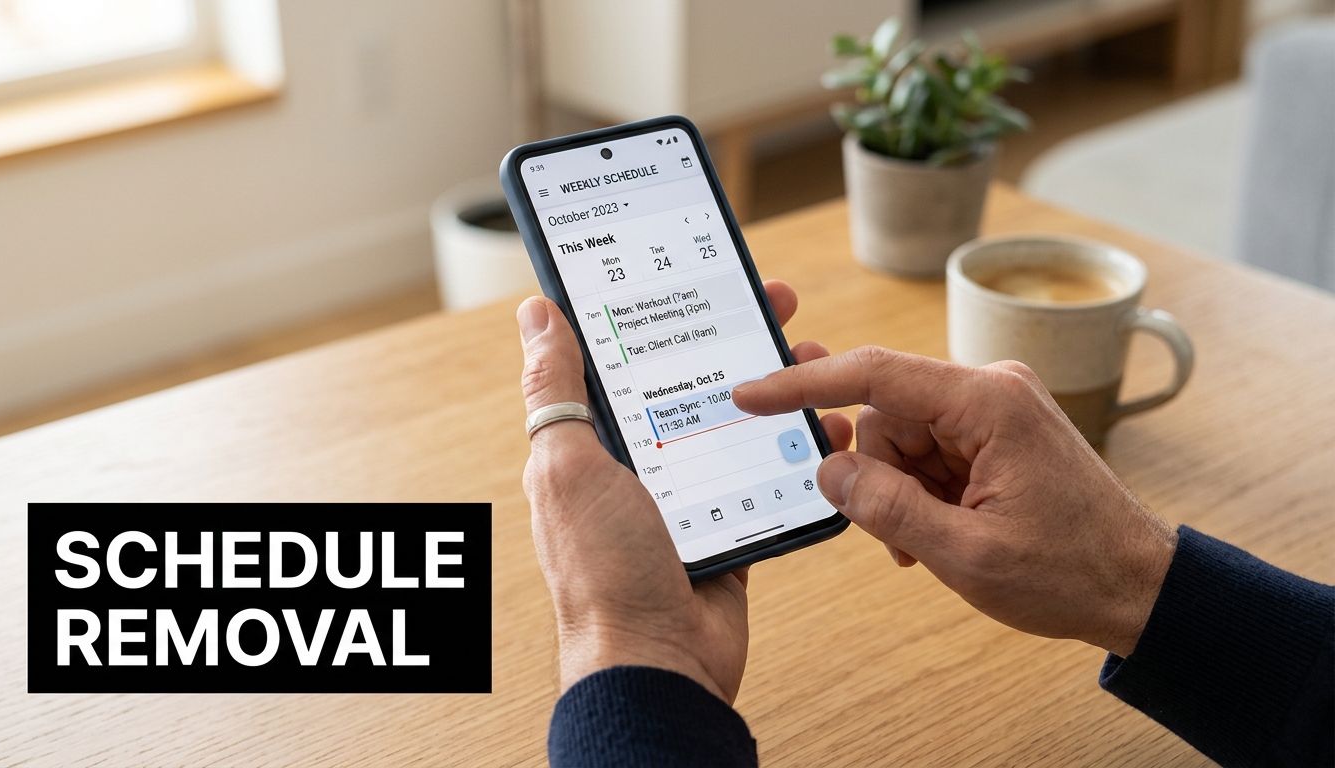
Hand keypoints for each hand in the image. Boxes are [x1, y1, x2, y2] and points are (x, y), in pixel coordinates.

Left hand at [517, 280, 852, 701]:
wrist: (657, 663)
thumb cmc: (603, 571)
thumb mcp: (569, 468)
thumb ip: (556, 392)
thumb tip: (536, 315)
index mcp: (590, 444)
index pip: (629, 357)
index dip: (665, 312)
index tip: (704, 275)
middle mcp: (637, 465)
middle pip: (693, 382)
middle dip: (737, 339)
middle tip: (781, 305)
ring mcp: (684, 497)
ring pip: (735, 424)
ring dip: (777, 389)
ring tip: (817, 358)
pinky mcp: (726, 528)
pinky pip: (763, 477)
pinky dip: (795, 451)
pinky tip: (826, 427)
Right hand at [733, 348, 1176, 656]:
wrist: (1140, 588)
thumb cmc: (1071, 572)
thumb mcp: (967, 554)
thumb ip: (887, 507)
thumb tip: (829, 469)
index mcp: (987, 402)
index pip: (875, 373)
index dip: (805, 383)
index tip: (752, 393)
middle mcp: (990, 389)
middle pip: (885, 414)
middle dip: (877, 475)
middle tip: (898, 535)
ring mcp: (995, 409)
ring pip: (901, 436)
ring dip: (899, 491)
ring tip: (931, 542)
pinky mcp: (996, 431)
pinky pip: (929, 450)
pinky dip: (921, 491)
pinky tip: (942, 530)